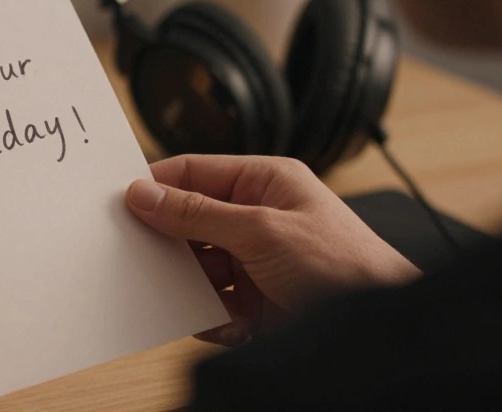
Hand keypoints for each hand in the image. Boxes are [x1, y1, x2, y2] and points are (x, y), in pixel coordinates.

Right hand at [126, 155, 419, 345]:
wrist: (382, 328)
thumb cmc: (348, 267)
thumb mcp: (262, 230)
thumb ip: (197, 212)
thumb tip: (145, 194)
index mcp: (265, 183)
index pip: (195, 173)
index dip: (156, 184)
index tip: (120, 199)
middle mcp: (257, 219)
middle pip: (188, 221)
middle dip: (165, 238)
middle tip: (133, 248)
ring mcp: (255, 263)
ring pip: (195, 266)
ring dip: (184, 282)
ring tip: (173, 290)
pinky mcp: (254, 304)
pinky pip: (209, 305)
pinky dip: (203, 315)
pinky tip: (215, 320)